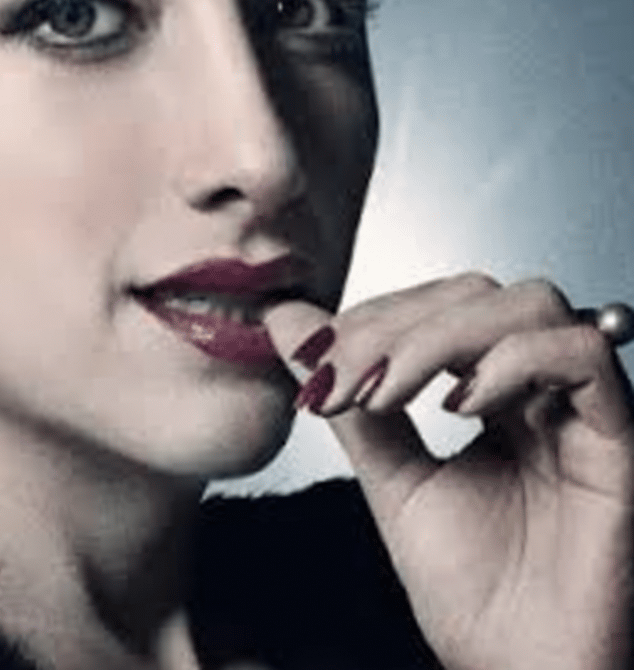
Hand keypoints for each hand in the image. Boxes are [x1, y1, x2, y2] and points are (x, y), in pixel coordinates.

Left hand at [263, 273, 633, 669]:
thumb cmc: (472, 593)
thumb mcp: (390, 477)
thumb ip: (348, 398)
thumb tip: (286, 321)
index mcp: (492, 393)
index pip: (438, 304)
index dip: (373, 317)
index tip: (315, 361)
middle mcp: (542, 391)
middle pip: (477, 293)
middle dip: (393, 323)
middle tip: (342, 379)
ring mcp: (583, 411)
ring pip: (528, 304)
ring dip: (438, 334)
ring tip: (388, 392)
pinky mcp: (618, 442)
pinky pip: (583, 356)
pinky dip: (511, 361)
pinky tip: (460, 407)